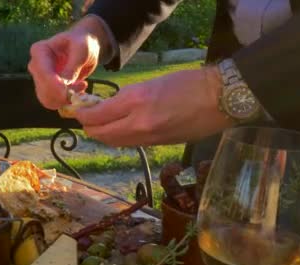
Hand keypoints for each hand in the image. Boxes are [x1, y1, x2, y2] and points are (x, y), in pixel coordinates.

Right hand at [28, 16, 109, 109]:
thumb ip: (72, 66)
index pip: (44, 74)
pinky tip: (77, 91)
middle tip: (82, 86)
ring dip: (66, 99)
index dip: (57, 86)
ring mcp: (39, 78)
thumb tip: (64, 85)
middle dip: (63, 94)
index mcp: (39, 51)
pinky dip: (66, 101)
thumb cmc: (82, 42)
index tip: (74, 91)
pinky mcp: (46, 88)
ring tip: (81, 86)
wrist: (84, 46)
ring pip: (47, 99)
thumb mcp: (81, 49)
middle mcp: (35, 65)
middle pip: (43, 89)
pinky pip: (52, 102)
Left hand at [75, 67, 233, 145]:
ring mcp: (147, 138)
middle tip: (87, 117)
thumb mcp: (151, 84)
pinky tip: (122, 128)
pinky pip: (129, 144)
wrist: (220, 99)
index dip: (82, 115)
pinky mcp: (157, 146)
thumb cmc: (188, 83)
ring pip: (113, 142)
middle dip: (89, 127)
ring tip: (103, 123)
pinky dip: (119, 138)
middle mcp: (137, 123)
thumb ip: (127, 98)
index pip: (95, 116)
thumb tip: (108, 109)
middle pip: (99, 134)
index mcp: (135, 101)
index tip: (79, 109)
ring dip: (103, 134)